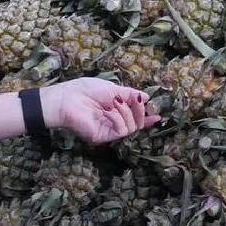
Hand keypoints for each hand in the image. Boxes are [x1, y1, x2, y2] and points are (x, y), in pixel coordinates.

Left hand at [39, 77, 160, 143]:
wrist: (67, 98)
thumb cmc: (85, 90)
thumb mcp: (113, 89)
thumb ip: (129, 94)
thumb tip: (146, 97)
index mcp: (114, 112)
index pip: (134, 119)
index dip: (146, 118)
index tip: (158, 116)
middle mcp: (112, 123)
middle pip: (136, 125)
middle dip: (140, 111)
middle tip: (136, 100)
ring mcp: (107, 131)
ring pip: (131, 128)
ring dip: (127, 112)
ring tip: (116, 102)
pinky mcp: (102, 136)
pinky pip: (120, 131)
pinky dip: (119, 118)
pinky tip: (110, 110)